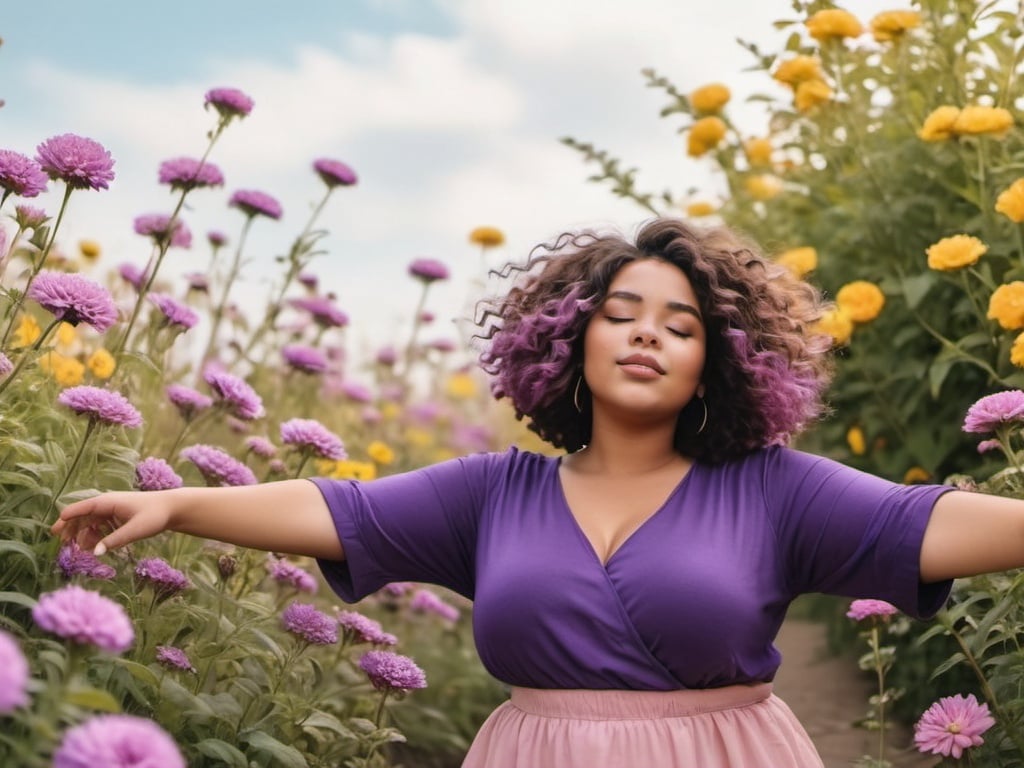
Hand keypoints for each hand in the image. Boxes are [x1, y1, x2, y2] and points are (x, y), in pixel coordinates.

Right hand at [51, 491, 174, 555]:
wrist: (173, 508)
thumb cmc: (155, 515)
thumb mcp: (135, 530)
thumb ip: (114, 541)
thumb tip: (95, 552)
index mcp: (109, 502)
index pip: (82, 508)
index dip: (68, 518)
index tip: (55, 530)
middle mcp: (108, 503)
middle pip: (83, 515)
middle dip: (71, 528)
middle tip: (61, 542)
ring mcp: (113, 509)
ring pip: (91, 521)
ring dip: (84, 533)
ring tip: (80, 549)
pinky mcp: (119, 515)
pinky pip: (101, 524)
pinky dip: (95, 534)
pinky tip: (94, 546)